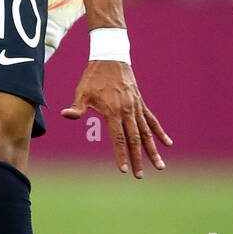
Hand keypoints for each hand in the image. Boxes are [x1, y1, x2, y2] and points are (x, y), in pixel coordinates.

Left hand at [62, 60, 171, 177]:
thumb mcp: (82, 92)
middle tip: (140, 176)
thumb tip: (65, 114)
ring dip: (153, 150)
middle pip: (134, 139)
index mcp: (113, 111)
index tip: (124, 169)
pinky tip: (167, 143)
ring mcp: (136, 107)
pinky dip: (159, 132)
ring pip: (146, 132)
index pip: (118, 138)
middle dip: (138, 159)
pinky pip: (151, 120)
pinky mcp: (140, 103)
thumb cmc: (93, 77)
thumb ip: (77, 108)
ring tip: (160, 166)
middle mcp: (127, 111)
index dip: (121, 154)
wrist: (111, 58)